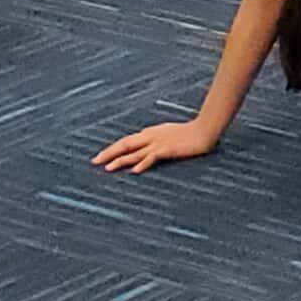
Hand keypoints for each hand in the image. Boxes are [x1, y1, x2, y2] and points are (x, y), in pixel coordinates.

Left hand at [93, 120, 218, 173]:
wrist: (206, 129)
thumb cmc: (190, 132)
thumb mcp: (170, 134)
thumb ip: (157, 139)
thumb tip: (146, 150)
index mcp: (151, 132)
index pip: (127, 140)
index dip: (113, 148)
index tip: (101, 156)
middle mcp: (152, 136)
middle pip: (126, 144)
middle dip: (109, 153)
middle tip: (94, 162)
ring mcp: (160, 142)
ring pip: (135, 152)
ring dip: (121, 160)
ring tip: (108, 168)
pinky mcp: (169, 149)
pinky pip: (153, 157)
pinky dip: (143, 163)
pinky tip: (134, 171)